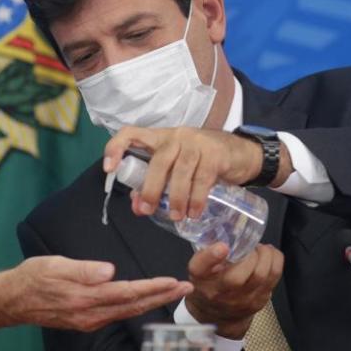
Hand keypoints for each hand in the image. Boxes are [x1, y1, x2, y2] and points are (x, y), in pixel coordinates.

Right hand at [0, 256, 191, 344]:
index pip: (128, 292)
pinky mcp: (86, 321)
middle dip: (161, 296)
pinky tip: (144, 300)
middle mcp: (91, 314)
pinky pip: (117, 314)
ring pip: (128, 312)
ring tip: (171, 292)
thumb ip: (83, 269)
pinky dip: (135, 306)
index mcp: (86, 298)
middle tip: (186, 287)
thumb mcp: (54, 265)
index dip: (153, 288)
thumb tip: (110, 271)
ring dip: (151, 302)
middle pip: (134, 306)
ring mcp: (89, 321)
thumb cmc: (32, 277)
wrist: (12, 300)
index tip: (174, 282)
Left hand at [103, 126, 288, 220]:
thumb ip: (155, 185)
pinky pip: (202, 179)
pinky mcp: (215, 154)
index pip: (131, 133)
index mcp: (159, 137)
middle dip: (151, 188)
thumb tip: (137, 206)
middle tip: (148, 210)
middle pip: (158, 161)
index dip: (116, 148)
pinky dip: (197, 199)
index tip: (109, 169)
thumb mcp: (176, 169)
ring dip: (176, 198)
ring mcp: (196, 143)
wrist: (241, 153)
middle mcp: (176, 136)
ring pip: (180, 171)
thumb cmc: (201, 161)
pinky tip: (195, 212)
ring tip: (177, 217)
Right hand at [185, 243, 283, 338]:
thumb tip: (229, 238)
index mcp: (200, 279)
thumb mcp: (199, 268)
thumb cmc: (209, 284)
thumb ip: (208, 253)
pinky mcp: (259, 301)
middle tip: (250, 246)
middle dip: (249, 255)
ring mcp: (241, 300)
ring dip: (266, 256)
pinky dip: (275, 261)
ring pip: (260, 275)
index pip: (200, 268)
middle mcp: (218, 293)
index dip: (211, 256)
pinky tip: (269, 255)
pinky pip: (273, 278)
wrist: (217, 314)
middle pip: (236, 277)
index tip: (222, 246)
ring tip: (261, 249)